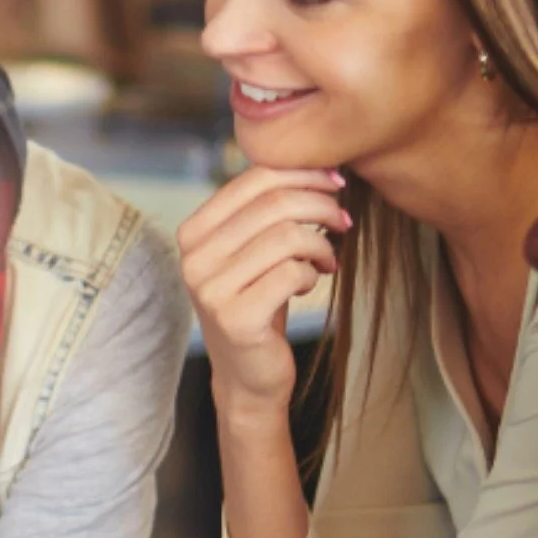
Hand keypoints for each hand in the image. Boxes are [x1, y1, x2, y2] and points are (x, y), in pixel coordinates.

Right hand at [178, 165, 349, 416]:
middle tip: (344, 219)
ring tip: (328, 258)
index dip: (303, 173)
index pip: (254, 179)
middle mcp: (193, 259)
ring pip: (286, 236)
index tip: (335, 183)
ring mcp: (211, 290)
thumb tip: (316, 161)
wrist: (248, 375)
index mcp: (193, 232)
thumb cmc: (258, 303)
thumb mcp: (251, 250)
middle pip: (274, 204)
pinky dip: (314, 273)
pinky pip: (293, 272)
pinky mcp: (236, 318)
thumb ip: (264, 209)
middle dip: (321, 205)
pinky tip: (313, 282)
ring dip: (321, 243)